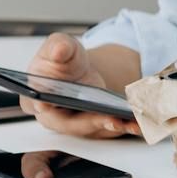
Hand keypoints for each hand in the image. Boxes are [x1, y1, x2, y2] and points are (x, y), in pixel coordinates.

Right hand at [20, 33, 140, 136]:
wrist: (81, 69)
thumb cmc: (64, 62)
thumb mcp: (61, 47)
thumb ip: (57, 47)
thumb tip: (59, 50)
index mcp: (35, 99)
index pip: (39, 106)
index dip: (47, 107)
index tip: (53, 106)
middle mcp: (55, 117)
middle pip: (71, 124)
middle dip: (91, 122)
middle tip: (112, 119)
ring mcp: (77, 125)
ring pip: (95, 130)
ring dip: (115, 127)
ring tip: (133, 123)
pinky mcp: (97, 126)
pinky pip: (112, 128)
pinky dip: (126, 126)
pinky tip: (141, 121)